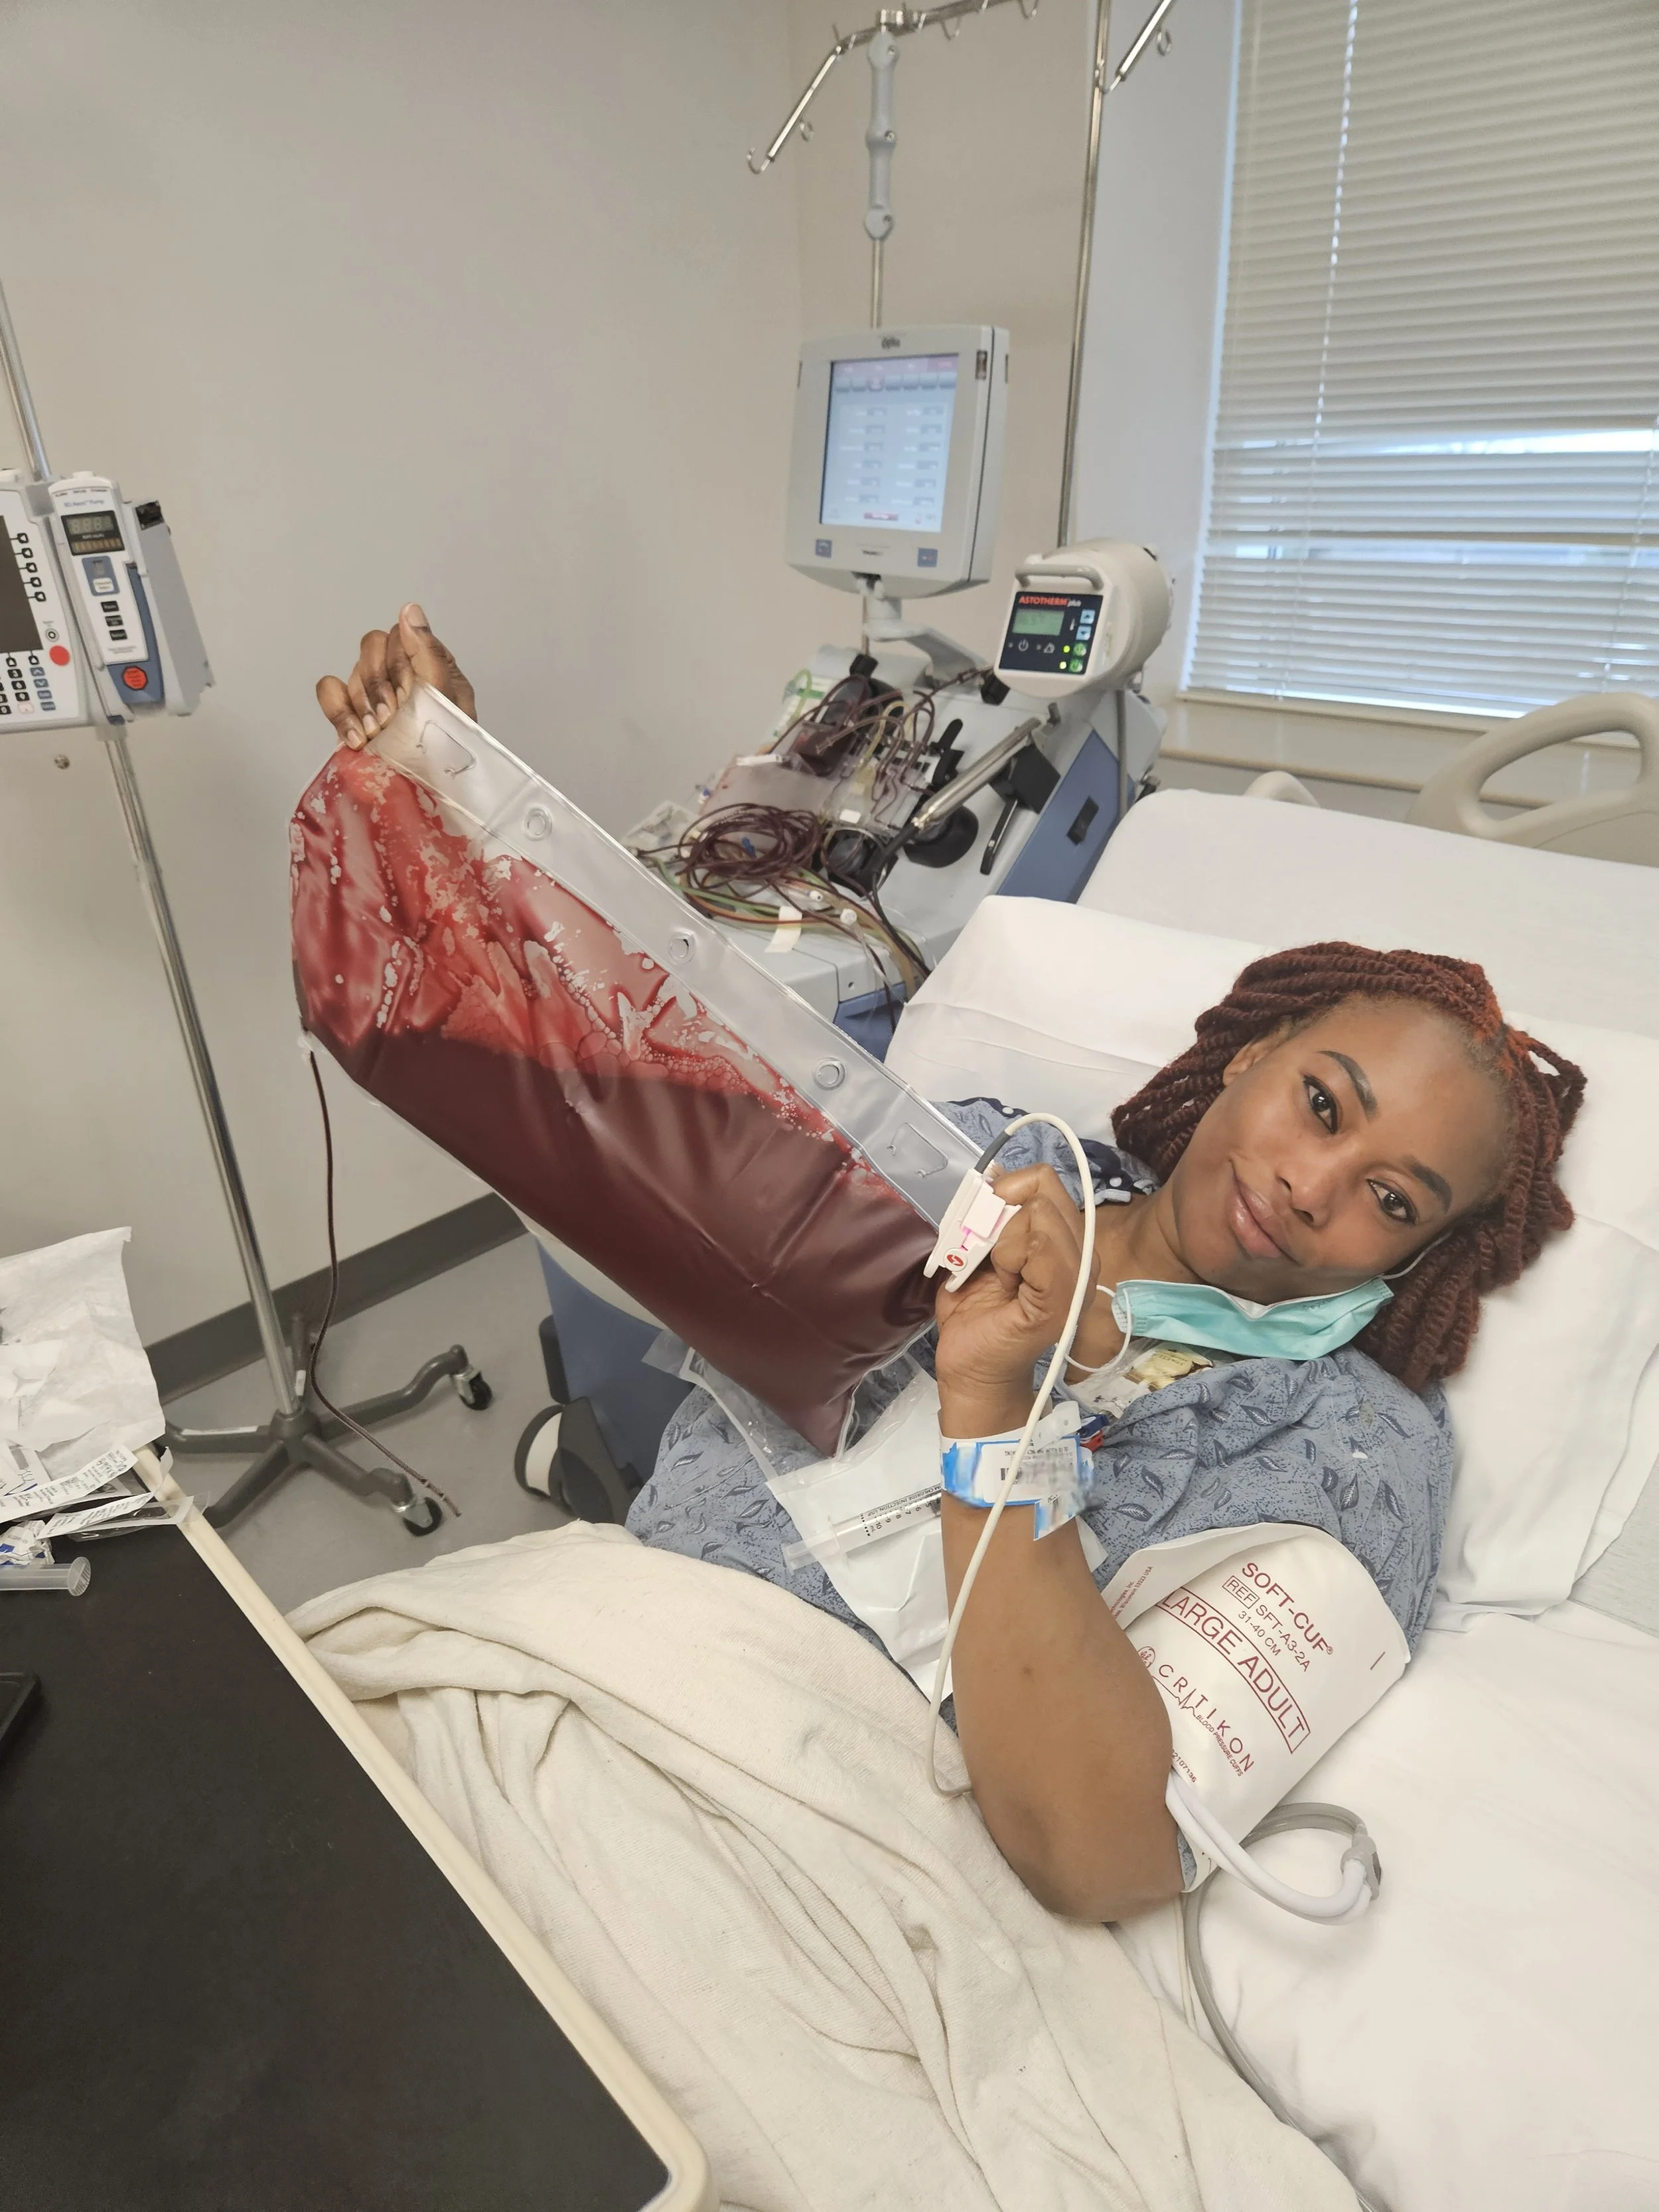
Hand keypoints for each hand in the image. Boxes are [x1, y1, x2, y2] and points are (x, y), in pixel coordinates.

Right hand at [315, 603, 476, 749]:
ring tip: (378, 735)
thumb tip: (409, 610)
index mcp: (432, 671)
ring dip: (363, 704)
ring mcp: (374, 699)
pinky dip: (338, 711)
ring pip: (351, 671)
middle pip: (372, 647)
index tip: (410, 694)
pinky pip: (328, 691)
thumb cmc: (446, 759)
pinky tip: (357, 738)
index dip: (401, 661)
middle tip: (394, 717)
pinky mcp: (350, 719)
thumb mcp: (446, 703)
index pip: (402, 635)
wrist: (425, 803)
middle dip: (381, 683)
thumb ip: (427, 654)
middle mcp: (403, 680)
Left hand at [934, 1164, 1109, 1437]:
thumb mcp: (977, 1250)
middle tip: (988, 1257)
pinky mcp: (1062, 1300)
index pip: (1043, 1179)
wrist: (972, 1371)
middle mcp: (1081, 1254)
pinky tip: (1003, 1283)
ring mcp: (1077, 1278)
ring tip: (997, 1275)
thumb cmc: (975, 1313)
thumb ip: (989, 1213)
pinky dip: (1007, 1256)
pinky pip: (1038, 1246)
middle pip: (1043, 1189)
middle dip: (998, 1213)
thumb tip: (996, 1173)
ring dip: (1000, 1240)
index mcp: (1064, 1240)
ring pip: (1039, 1214)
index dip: (1003, 1191)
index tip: (983, 1228)